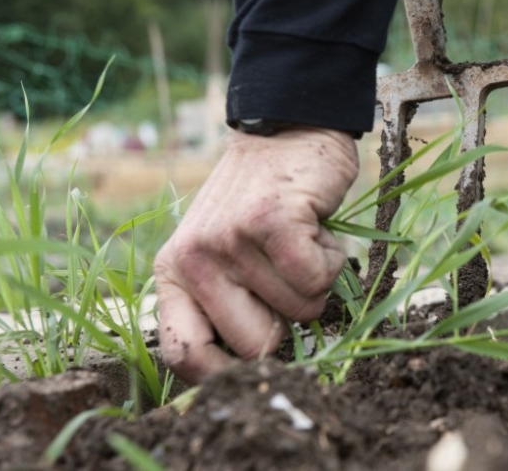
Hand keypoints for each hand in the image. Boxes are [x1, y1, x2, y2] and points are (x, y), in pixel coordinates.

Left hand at [154, 127, 358, 382]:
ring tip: (298, 241)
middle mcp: (193, 260)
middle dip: (289, 321)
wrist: (287, 131)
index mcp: (175, 275)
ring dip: (316, 281)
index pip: (184, 355)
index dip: (227, 376)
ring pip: (299, 309)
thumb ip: (226, 306)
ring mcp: (230, 239)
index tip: (262, 364)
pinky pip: (317, 278)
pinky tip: (315, 230)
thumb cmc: (262, 204)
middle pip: (255, 345)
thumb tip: (253, 374)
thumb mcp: (225, 255)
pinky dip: (333, 260)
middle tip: (286, 279)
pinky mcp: (270, 221)